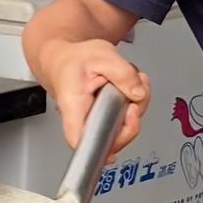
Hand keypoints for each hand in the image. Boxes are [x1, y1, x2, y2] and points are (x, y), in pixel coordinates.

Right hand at [40, 38, 150, 156]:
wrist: (64, 59)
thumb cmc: (74, 60)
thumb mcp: (102, 56)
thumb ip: (123, 74)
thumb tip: (139, 94)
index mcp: (74, 106)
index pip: (84, 141)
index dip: (104, 146)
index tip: (120, 129)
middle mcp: (82, 120)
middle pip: (111, 139)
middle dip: (132, 120)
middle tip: (133, 97)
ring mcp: (94, 122)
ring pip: (122, 131)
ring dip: (136, 108)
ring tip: (131, 85)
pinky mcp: (104, 120)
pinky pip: (124, 122)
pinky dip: (133, 106)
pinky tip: (129, 90)